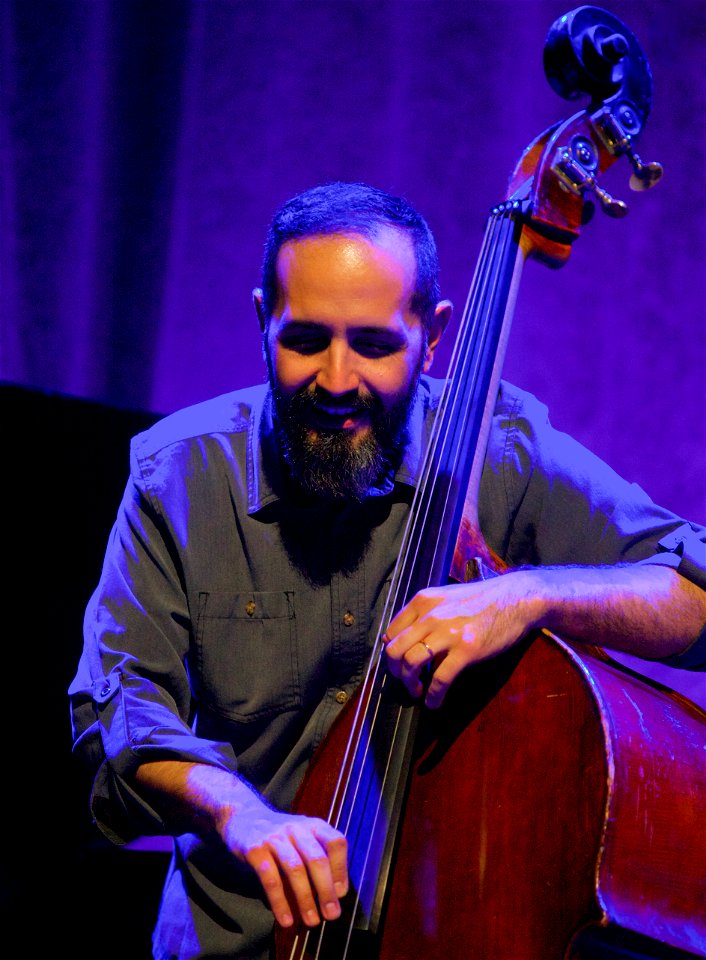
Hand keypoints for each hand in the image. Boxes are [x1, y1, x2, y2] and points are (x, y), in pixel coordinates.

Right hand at [218, 793, 348, 929]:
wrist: (243, 816)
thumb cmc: (280, 835)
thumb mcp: (302, 838)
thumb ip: (318, 859)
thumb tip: (334, 895)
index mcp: (313, 825)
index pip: (335, 842)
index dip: (341, 868)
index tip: (341, 893)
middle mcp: (296, 828)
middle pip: (317, 858)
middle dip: (326, 890)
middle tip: (331, 915)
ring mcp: (275, 838)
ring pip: (295, 869)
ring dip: (305, 898)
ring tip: (311, 921)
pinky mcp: (255, 850)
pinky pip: (270, 878)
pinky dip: (279, 901)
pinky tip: (285, 919)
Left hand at [384, 572, 540, 707]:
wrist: (516, 599)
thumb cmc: (483, 600)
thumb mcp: (447, 598)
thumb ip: (426, 614)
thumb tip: (409, 641)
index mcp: (423, 601)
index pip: (390, 632)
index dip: (391, 654)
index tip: (398, 665)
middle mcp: (430, 616)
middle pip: (394, 650)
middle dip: (396, 673)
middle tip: (406, 682)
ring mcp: (448, 633)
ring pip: (410, 664)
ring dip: (410, 685)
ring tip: (418, 692)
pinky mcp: (466, 650)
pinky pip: (440, 678)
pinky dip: (433, 695)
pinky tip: (434, 702)